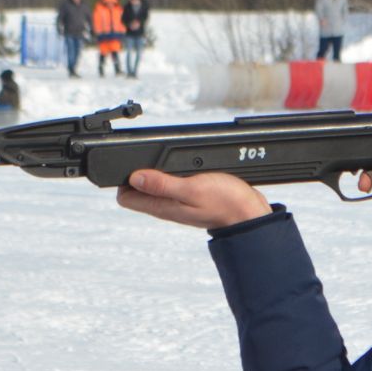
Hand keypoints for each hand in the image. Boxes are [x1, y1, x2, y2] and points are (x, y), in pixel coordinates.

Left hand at [118, 170, 271, 229]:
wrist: (249, 213)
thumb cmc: (225, 204)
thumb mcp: (192, 189)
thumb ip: (162, 184)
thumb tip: (134, 177)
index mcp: (161, 206)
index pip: (126, 197)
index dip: (122, 179)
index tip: (128, 164)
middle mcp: (165, 205)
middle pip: (137, 189)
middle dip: (136, 172)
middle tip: (146, 157)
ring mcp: (177, 201)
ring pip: (154, 185)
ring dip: (154, 171)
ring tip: (162, 159)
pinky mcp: (189, 195)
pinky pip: (170, 183)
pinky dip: (170, 173)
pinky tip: (180, 166)